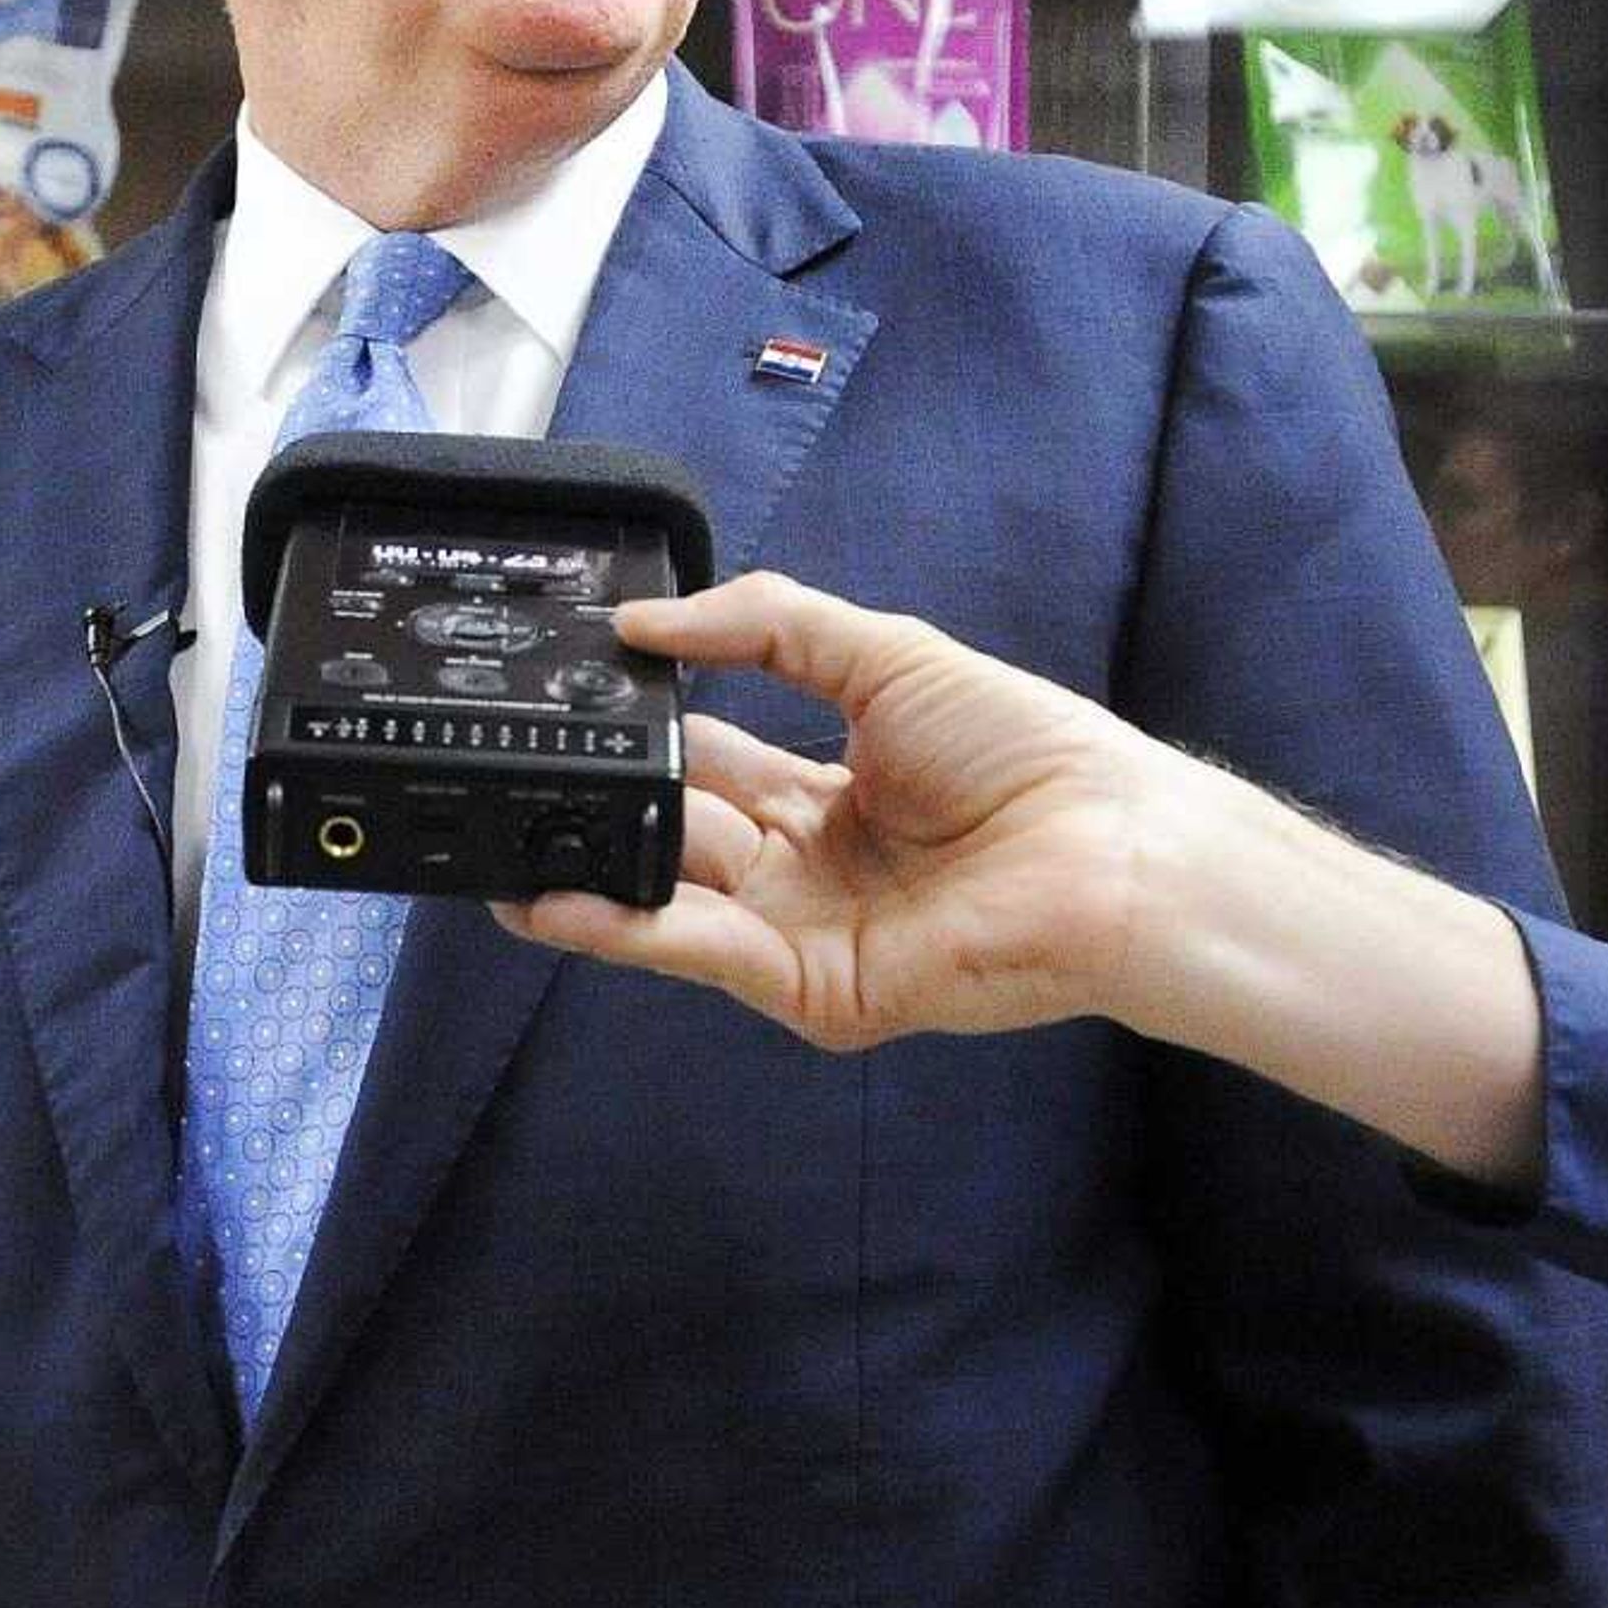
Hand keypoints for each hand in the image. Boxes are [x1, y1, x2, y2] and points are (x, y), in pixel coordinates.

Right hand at [496, 573, 1165, 1048]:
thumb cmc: (1027, 751)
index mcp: (822, 797)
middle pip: (675, 831)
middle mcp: (803, 870)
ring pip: (671, 897)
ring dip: (583, 869)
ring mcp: (803, 935)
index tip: (559, 694)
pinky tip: (553, 901)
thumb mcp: (880, 653)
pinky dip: (622, 930)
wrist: (1112, 848)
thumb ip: (764, 624)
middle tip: (508, 761)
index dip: (638, 730)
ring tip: (494, 835)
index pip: (704, 762)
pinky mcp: (813, 989)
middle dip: (598, 799)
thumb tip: (645, 618)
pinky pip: (703, 953)